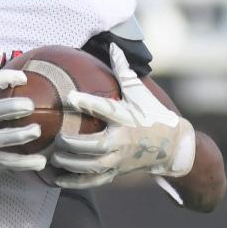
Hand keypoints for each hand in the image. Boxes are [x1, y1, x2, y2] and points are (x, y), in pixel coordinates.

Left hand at [51, 44, 195, 189]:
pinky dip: (74, 182)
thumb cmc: (152, 115)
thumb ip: (123, 71)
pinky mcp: (116, 173)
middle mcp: (123, 141)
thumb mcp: (140, 93)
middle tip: (57, 137)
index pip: (106, 109)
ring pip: (92, 166)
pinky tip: (55, 180)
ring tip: (52, 156)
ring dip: (70, 163)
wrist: (174, 148)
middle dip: (74, 143)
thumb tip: (113, 45)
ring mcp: (120, 160)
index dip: (88, 103)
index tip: (69, 97)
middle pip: (96, 145)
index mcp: (127, 118)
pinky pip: (93, 181)